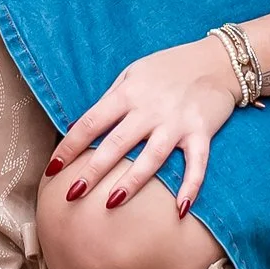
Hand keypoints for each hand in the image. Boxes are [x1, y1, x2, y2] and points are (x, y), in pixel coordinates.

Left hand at [52, 36, 238, 217]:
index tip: (52, 169)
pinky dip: (191, 186)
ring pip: (151, 156)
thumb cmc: (168, 68)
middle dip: (92, 170)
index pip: (91, 122)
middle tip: (71, 194)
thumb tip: (78, 127)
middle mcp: (150, 109)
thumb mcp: (133, 74)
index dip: (70, 146)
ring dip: (132, 181)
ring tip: (111, 203)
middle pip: (116, 143)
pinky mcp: (201, 131)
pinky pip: (197, 163)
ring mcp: (176, 122)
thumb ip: (110, 99)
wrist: (217, 60)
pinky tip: (181, 209)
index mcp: (127, 93)